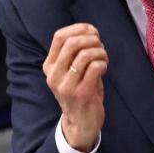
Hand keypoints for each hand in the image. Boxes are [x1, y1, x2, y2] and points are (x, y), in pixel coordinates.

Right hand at [43, 23, 107, 151]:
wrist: (80, 124)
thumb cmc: (79, 92)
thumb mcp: (70, 72)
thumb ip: (75, 52)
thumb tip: (90, 30)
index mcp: (49, 66)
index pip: (59, 37)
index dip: (77, 28)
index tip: (91, 30)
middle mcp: (54, 75)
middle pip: (72, 43)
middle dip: (91, 39)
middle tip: (100, 45)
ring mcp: (66, 85)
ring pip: (85, 55)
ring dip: (100, 52)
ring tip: (103, 58)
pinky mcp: (81, 94)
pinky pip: (95, 67)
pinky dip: (103, 63)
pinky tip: (103, 68)